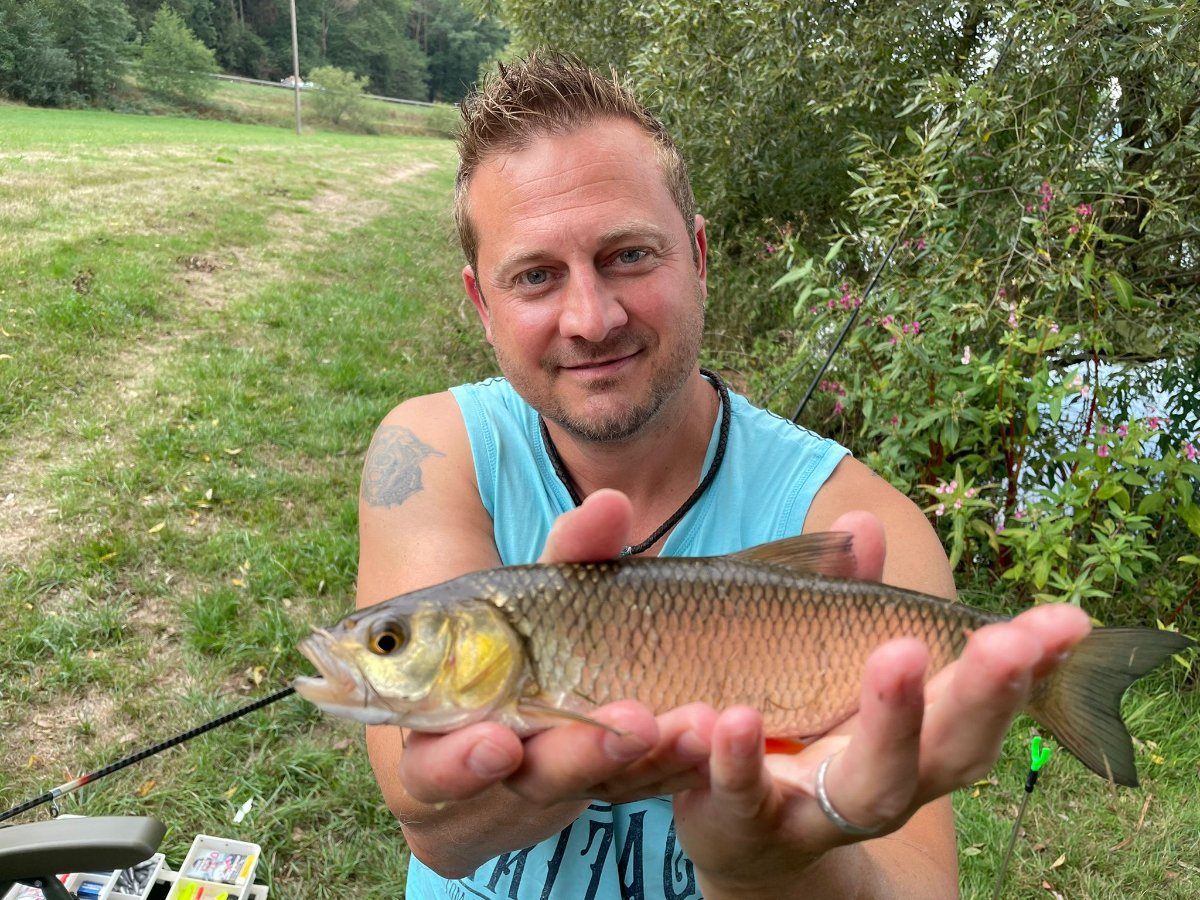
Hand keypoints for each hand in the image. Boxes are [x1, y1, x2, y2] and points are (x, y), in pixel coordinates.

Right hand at [397, 489, 721, 811]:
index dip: (459, 765)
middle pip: (524, 781)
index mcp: (456, 721)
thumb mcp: (561, 581)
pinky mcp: (622, 782)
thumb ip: (575, 549)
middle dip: (577, 756)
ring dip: (649, 757)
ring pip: (599, 788)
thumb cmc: (553, 619)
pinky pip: (650, 785)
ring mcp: (568, 775)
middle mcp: (506, 762)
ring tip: (696, 722)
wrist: (593, 664)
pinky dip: (683, 761)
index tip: (500, 745)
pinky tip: (716, 734)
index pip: (432, 765)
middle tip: (633, 725)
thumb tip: (612, 502)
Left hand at [671, 511, 1090, 896]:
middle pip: (950, 748)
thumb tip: (863, 522)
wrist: (738, 834)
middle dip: (982, 693)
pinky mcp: (749, 823)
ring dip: (892, 722)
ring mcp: (822, 808)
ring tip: (898, 654)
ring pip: (872, 783)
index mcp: (916, 732)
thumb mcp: (820, 659)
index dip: (1030, 666)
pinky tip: (738, 717)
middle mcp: (889, 779)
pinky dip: (742, 760)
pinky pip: (746, 796)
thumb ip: (842, 595)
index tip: (1069, 621)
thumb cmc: (798, 727)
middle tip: (1006, 640)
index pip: (981, 699)